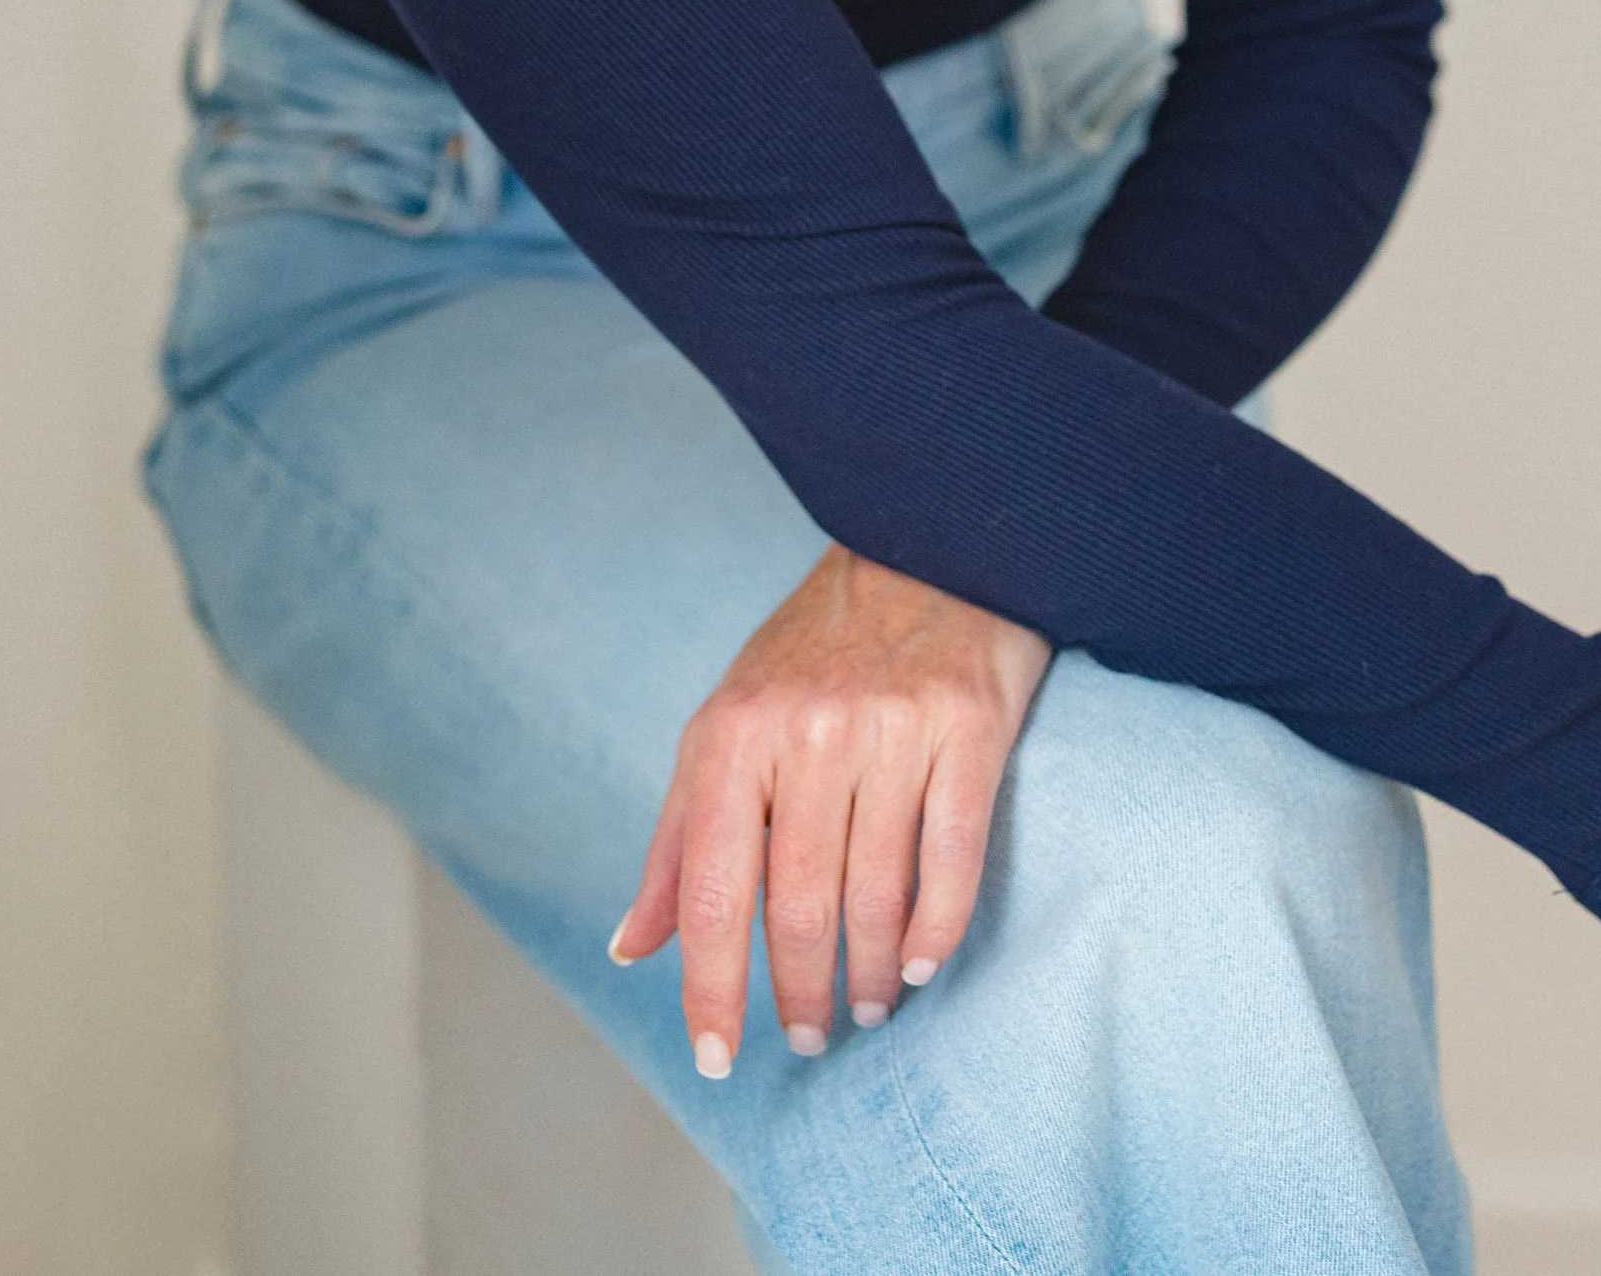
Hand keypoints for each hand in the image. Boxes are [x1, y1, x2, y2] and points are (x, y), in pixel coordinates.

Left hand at [609, 542, 1050, 1074]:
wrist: (924, 542)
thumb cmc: (815, 649)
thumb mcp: (728, 724)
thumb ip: (681, 839)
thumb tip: (632, 948)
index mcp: (733, 731)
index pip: (713, 892)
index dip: (711, 988)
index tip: (717, 1058)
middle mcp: (809, 730)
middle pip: (795, 907)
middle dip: (800, 992)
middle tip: (811, 1033)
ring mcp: (892, 729)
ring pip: (873, 894)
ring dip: (868, 973)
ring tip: (869, 1002)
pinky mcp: (968, 726)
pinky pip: (951, 858)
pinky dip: (935, 930)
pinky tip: (920, 963)